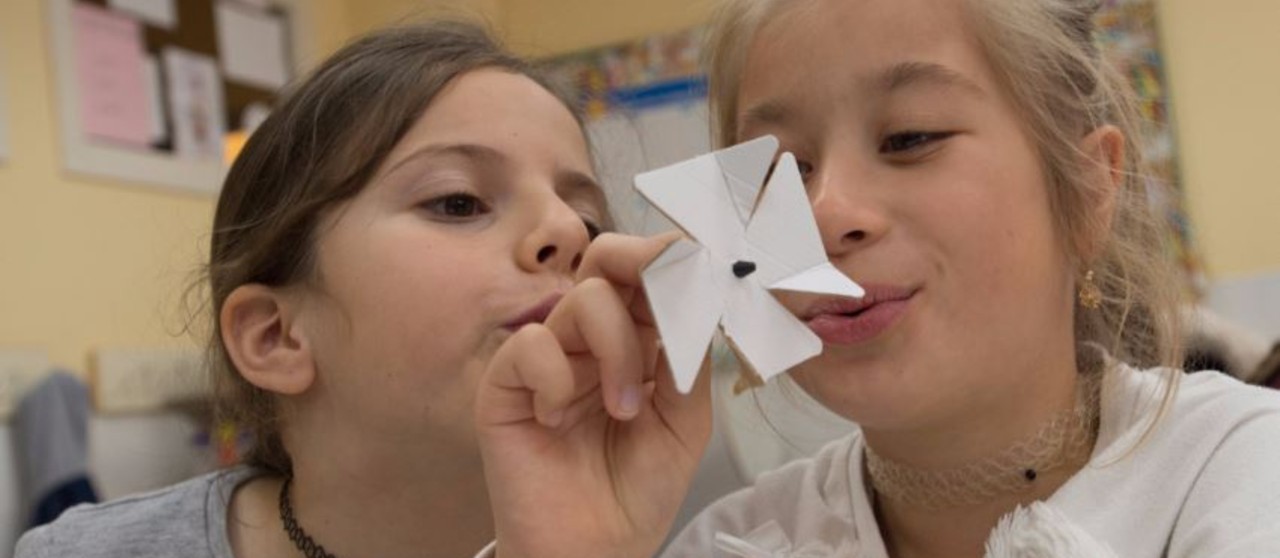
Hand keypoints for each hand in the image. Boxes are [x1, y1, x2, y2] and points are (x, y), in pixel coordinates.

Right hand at [476, 233, 712, 557]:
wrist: (594, 550)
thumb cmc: (636, 492)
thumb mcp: (686, 423)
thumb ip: (689, 360)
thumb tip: (698, 299)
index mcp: (637, 342)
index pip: (649, 279)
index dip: (672, 262)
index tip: (701, 259)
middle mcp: (591, 340)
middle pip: (606, 263)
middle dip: (639, 262)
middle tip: (666, 289)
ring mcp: (549, 357)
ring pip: (584, 301)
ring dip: (616, 352)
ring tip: (622, 411)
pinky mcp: (508, 382)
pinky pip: (533, 345)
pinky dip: (557, 379)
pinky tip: (559, 419)